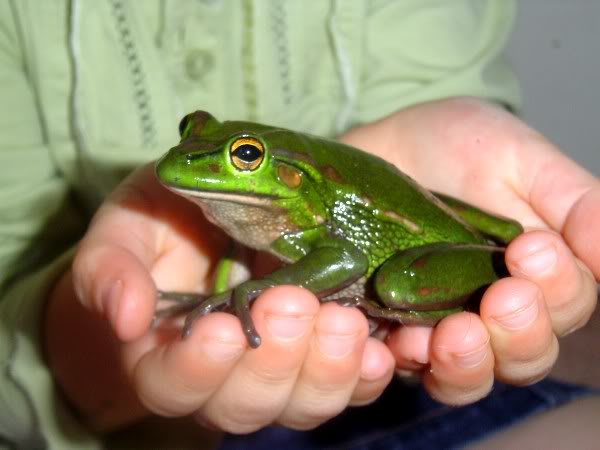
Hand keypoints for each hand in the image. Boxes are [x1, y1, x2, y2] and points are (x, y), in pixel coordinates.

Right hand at [45, 165, 394, 432]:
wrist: (222, 210)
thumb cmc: (166, 216)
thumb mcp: (131, 222)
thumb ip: (112, 266)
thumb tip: (126, 317)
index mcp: (168, 351)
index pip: (171, 385)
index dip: (195, 368)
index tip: (221, 328)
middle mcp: (227, 373)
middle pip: (246, 404)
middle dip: (272, 361)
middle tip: (291, 304)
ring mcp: (282, 367)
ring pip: (304, 402)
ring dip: (327, 369)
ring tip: (342, 319)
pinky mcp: (326, 352)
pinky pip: (353, 381)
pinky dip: (368, 371)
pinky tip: (380, 347)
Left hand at [341, 97, 598, 404]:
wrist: (388, 146)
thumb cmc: (460, 149)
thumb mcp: (523, 162)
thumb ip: (575, 202)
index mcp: (539, 279)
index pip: (566, 306)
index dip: (559, 288)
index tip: (533, 247)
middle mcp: (494, 314)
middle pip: (523, 355)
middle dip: (519, 333)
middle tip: (502, 296)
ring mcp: (441, 327)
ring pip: (467, 376)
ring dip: (467, 362)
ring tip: (453, 332)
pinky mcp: (392, 328)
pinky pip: (401, 366)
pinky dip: (406, 361)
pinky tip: (400, 340)